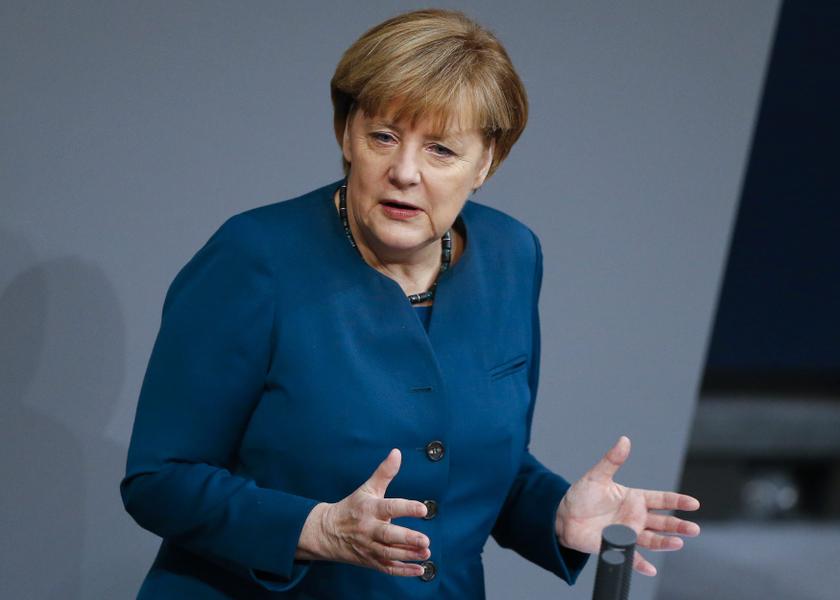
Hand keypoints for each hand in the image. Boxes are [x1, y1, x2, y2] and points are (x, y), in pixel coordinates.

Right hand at [297, 448, 430, 575]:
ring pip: (389, 554)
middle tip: (425, 539)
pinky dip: (404, 571)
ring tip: (426, 552)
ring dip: (408, 555)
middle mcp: (369, 529)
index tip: (423, 509)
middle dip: (407, 538)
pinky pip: (387, 569)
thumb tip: (397, 453)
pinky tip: (420, 570)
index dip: (406, 508)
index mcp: (369, 509)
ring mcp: (369, 547)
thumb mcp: (367, 488)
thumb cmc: (351, 508)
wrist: (327, 532)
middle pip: (388, 535)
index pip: (389, 507)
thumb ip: (384, 472)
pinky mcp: (370, 561)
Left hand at [554, 436, 699, 576]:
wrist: (564, 517)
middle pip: (662, 522)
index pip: (661, 499)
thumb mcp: (597, 476)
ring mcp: (627, 533)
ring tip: (678, 543)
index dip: (677, 501)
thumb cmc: (582, 495)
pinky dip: (640, 563)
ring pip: (652, 539)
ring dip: (665, 542)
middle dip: (678, 526)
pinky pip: (631, 557)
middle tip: (693, 529)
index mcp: (634, 499)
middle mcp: (635, 517)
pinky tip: (650, 568)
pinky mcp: (617, 546)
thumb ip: (612, 460)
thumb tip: (624, 440)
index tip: (693, 503)